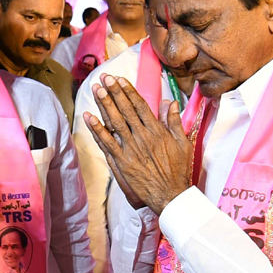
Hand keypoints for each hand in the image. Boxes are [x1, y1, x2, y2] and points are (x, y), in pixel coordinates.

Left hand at [84, 75, 193, 214]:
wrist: (170, 194)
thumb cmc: (178, 170)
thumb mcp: (183, 143)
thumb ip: (174, 122)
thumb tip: (170, 102)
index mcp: (156, 131)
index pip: (140, 105)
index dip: (128, 91)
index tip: (120, 79)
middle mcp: (142, 136)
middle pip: (125, 109)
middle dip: (114, 92)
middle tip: (105, 77)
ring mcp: (130, 149)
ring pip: (115, 122)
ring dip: (104, 104)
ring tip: (97, 89)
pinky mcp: (121, 161)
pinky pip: (106, 143)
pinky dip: (97, 129)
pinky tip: (89, 117)